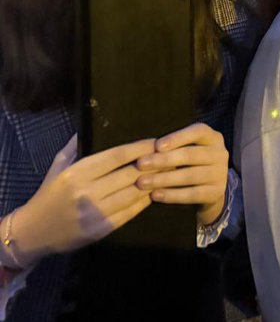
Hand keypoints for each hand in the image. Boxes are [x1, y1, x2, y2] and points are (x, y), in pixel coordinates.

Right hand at [12, 135, 155, 263]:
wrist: (33, 232)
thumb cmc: (49, 194)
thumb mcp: (58, 166)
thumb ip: (76, 146)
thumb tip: (90, 122)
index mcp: (77, 173)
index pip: (117, 156)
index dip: (141, 148)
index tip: (156, 142)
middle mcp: (87, 192)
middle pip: (131, 174)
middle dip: (154, 164)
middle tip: (171, 156)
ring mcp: (95, 213)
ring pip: (135, 193)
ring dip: (155, 182)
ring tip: (169, 172)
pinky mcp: (102, 229)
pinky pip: (131, 212)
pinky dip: (145, 201)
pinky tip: (155, 192)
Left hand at [136, 123, 228, 225]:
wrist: (210, 189)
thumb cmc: (191, 163)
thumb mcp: (187, 149)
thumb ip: (172, 148)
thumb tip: (144, 153)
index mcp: (213, 138)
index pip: (198, 132)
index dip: (178, 137)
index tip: (156, 146)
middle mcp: (220, 153)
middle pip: (191, 155)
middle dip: (164, 160)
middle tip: (140, 164)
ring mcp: (220, 174)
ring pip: (190, 175)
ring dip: (164, 179)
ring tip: (142, 182)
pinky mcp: (216, 192)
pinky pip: (192, 194)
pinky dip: (172, 195)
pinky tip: (155, 195)